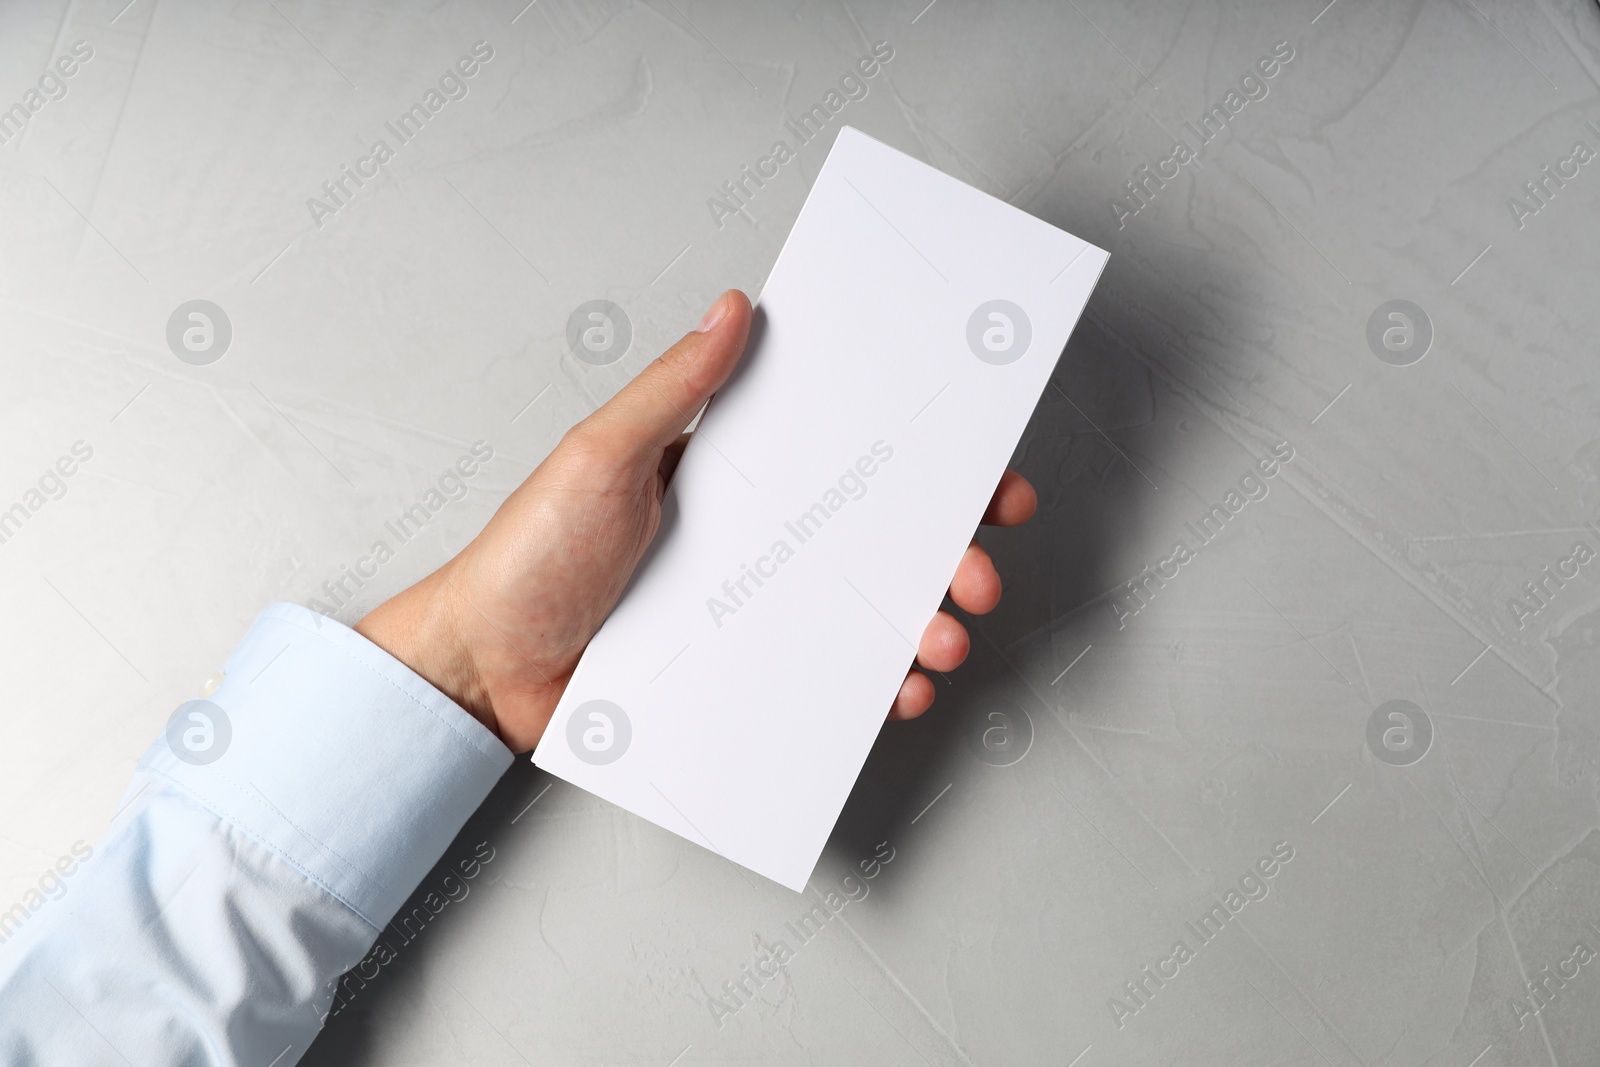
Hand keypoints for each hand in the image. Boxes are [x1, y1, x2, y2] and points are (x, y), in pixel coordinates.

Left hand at [355, 290, 1037, 752]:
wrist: (483, 668)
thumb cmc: (530, 555)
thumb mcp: (601, 456)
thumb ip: (674, 390)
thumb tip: (733, 310)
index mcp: (732, 476)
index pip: (845, 457)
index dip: (921, 464)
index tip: (982, 474)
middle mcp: (753, 540)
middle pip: (874, 540)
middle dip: (945, 555)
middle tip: (978, 572)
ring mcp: (750, 611)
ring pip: (860, 614)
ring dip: (920, 625)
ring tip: (938, 642)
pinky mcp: (737, 672)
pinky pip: (820, 681)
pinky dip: (869, 690)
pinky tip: (892, 694)